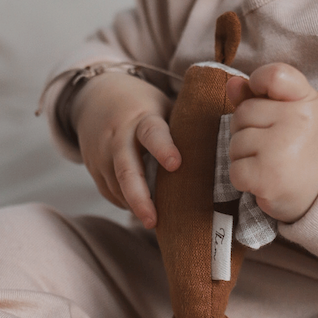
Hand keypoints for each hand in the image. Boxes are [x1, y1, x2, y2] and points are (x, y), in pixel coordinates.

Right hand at [71, 71, 180, 227]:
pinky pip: (110, 193)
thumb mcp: (163, 106)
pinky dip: (125, 203)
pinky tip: (141, 210)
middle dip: (139, 198)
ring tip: (154, 221)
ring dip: (134, 206)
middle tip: (153, 220)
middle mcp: (118, 137)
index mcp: (142, 119)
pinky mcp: (93, 168)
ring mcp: (102, 154)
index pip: (152, 134)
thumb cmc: (143, 106)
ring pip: (116, 187)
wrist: (96, 96)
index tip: (176, 165)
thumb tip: (224, 149)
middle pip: (126, 170)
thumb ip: (184, 126)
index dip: (163, 149)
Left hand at [226, 63, 317, 222]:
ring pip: (235, 143)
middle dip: (248, 132)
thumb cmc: (305, 151)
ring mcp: (282, 149)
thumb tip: (232, 85)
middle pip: (243, 113)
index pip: (275, 75)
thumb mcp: (295, 115)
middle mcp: (298, 120)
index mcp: (307, 100)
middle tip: (272, 148)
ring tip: (270, 165)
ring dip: (245, 158)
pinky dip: (243, 180)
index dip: (258, 82)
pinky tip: (264, 181)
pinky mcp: (268, 177)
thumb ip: (262, 97)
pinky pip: (235, 170)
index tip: (260, 95)